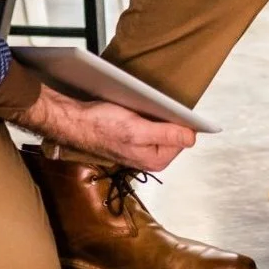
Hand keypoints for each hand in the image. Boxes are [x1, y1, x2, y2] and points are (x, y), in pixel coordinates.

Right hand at [16, 84, 194, 172]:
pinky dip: (148, 115)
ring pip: (163, 126)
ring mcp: (143, 148)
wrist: (76, 121)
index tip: (166, 111)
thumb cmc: (101, 126)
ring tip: (143, 108)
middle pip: (175, 132)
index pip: (184, 138)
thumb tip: (192, 138)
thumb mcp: (138, 130)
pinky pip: (151, 124)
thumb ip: (167, 135)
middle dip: (167, 118)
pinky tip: (136, 110)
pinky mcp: (135, 138)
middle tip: (151, 108)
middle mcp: (151, 158)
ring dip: (158, 115)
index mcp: (156, 160)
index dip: (178, 121)